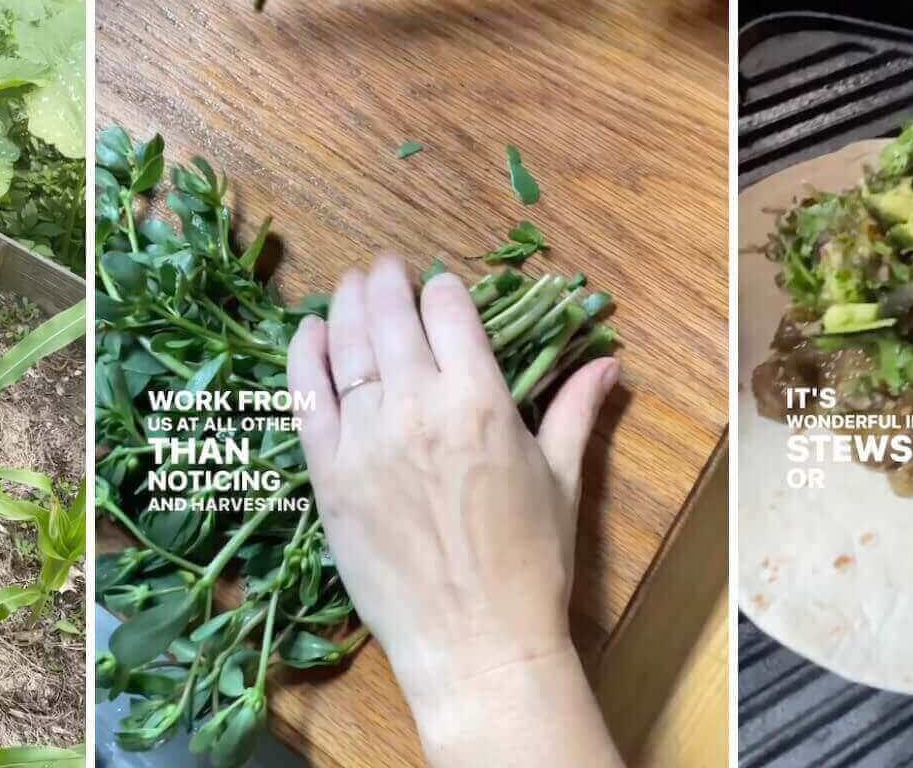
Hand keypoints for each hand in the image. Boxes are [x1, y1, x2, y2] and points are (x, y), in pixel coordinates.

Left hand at [286, 256, 622, 764]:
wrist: (476, 643)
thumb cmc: (529, 565)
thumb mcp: (561, 480)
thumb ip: (576, 411)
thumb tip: (606, 361)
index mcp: (481, 401)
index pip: (450, 311)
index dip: (444, 291)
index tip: (440, 289)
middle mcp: (418, 407)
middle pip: (392, 316)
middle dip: (389, 282)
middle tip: (386, 268)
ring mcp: (366, 439)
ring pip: (348, 346)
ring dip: (349, 304)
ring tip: (352, 286)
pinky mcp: (328, 474)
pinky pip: (307, 397)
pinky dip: (306, 355)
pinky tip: (312, 332)